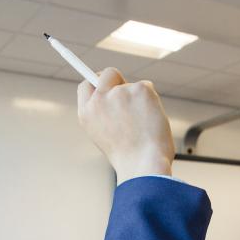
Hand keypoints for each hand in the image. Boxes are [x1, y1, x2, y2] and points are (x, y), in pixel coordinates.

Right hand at [77, 67, 174, 183]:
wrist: (144, 164)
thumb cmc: (130, 158)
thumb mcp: (107, 137)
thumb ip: (106, 116)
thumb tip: (118, 100)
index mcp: (87, 113)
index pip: (86, 85)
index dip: (97, 82)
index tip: (106, 83)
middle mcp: (99, 100)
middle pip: (108, 74)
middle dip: (120, 82)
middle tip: (132, 99)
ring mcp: (119, 92)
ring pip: (133, 85)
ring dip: (141, 100)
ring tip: (144, 126)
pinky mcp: (140, 89)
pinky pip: (148, 88)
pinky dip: (153, 102)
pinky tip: (152, 120)